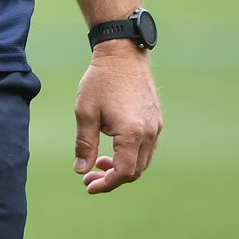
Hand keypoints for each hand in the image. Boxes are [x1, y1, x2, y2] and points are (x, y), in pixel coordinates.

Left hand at [74, 46, 161, 193]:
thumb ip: (85, 144)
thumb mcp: (85, 112)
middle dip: (112, 178)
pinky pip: (147, 147)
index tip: (88, 185)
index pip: (123, 172)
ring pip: (143, 161)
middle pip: (135, 171)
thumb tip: (81, 170)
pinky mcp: (156, 119)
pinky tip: (114, 147)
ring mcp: (156, 126)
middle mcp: (149, 133)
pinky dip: (132, 154)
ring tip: (100, 160)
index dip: (106, 184)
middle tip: (90, 174)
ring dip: (123, 167)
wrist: (122, 53)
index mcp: (132, 133)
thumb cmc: (100, 81)